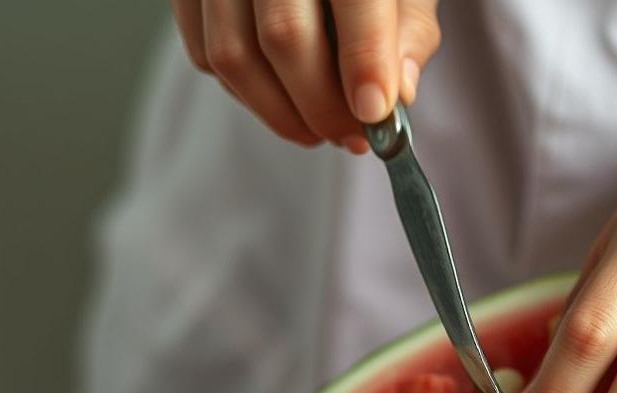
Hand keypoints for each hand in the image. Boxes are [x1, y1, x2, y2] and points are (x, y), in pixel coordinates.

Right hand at [170, 0, 440, 152]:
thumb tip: (398, 93)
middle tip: (352, 137)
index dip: (364, 62)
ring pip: (234, 57)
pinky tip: (281, 98)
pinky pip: (206, 57)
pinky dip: (248, 95)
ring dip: (281, 114)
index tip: (375, 113)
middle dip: (322, 106)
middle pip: (284, 36)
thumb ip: (409, 31)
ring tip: (318, 130)